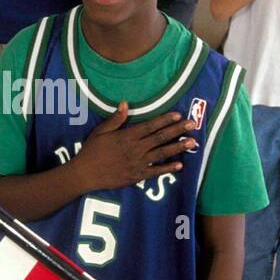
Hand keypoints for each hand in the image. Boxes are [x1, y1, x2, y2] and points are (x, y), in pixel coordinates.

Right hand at [71, 102, 200, 191]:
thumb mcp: (101, 131)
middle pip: (161, 137)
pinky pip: (156, 172)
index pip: (151, 126)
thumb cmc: (92, 151)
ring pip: (162, 153)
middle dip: (178, 130)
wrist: (85, 174)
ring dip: (178, 147)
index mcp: (128, 136)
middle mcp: (136, 148)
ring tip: (192, 142)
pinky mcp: (137, 176)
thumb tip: (125, 104)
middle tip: (193, 125)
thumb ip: (116, 119)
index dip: (165, 119)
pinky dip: (168, 169)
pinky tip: (180, 165)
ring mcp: (138, 163)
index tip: (179, 115)